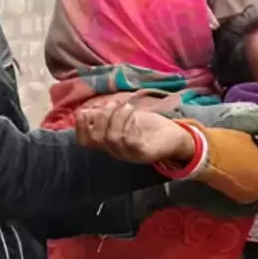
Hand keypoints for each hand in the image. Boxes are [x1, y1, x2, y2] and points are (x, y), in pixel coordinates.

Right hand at [76, 102, 195, 165]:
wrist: (177, 137)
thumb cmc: (150, 127)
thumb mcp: (125, 118)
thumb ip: (107, 115)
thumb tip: (87, 110)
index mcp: (109, 144)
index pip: (85, 141)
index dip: (80, 126)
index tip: (84, 110)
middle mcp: (116, 152)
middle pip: (96, 139)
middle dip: (100, 118)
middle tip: (111, 104)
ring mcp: (129, 154)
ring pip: (112, 137)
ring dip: (116, 117)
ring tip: (125, 106)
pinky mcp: (143, 153)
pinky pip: (128, 140)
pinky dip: (127, 123)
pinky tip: (132, 114)